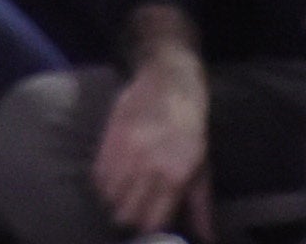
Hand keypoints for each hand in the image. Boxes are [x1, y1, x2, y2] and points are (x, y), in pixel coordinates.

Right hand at [93, 57, 211, 236]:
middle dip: (131, 214)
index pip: (150, 222)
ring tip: (127, 187)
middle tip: (138, 203)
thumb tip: (208, 238)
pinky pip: (97, 177)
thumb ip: (200, 206)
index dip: (150, 225)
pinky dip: (104, 181)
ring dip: (116, 198)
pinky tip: (117, 172)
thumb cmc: (192, 125)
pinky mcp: (109, 140)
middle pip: (124, 214)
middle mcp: (148, 168)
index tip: (152, 217)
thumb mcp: (203, 165)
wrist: (170, 78)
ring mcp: (126, 154)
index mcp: (175, 176)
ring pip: (108, 198)